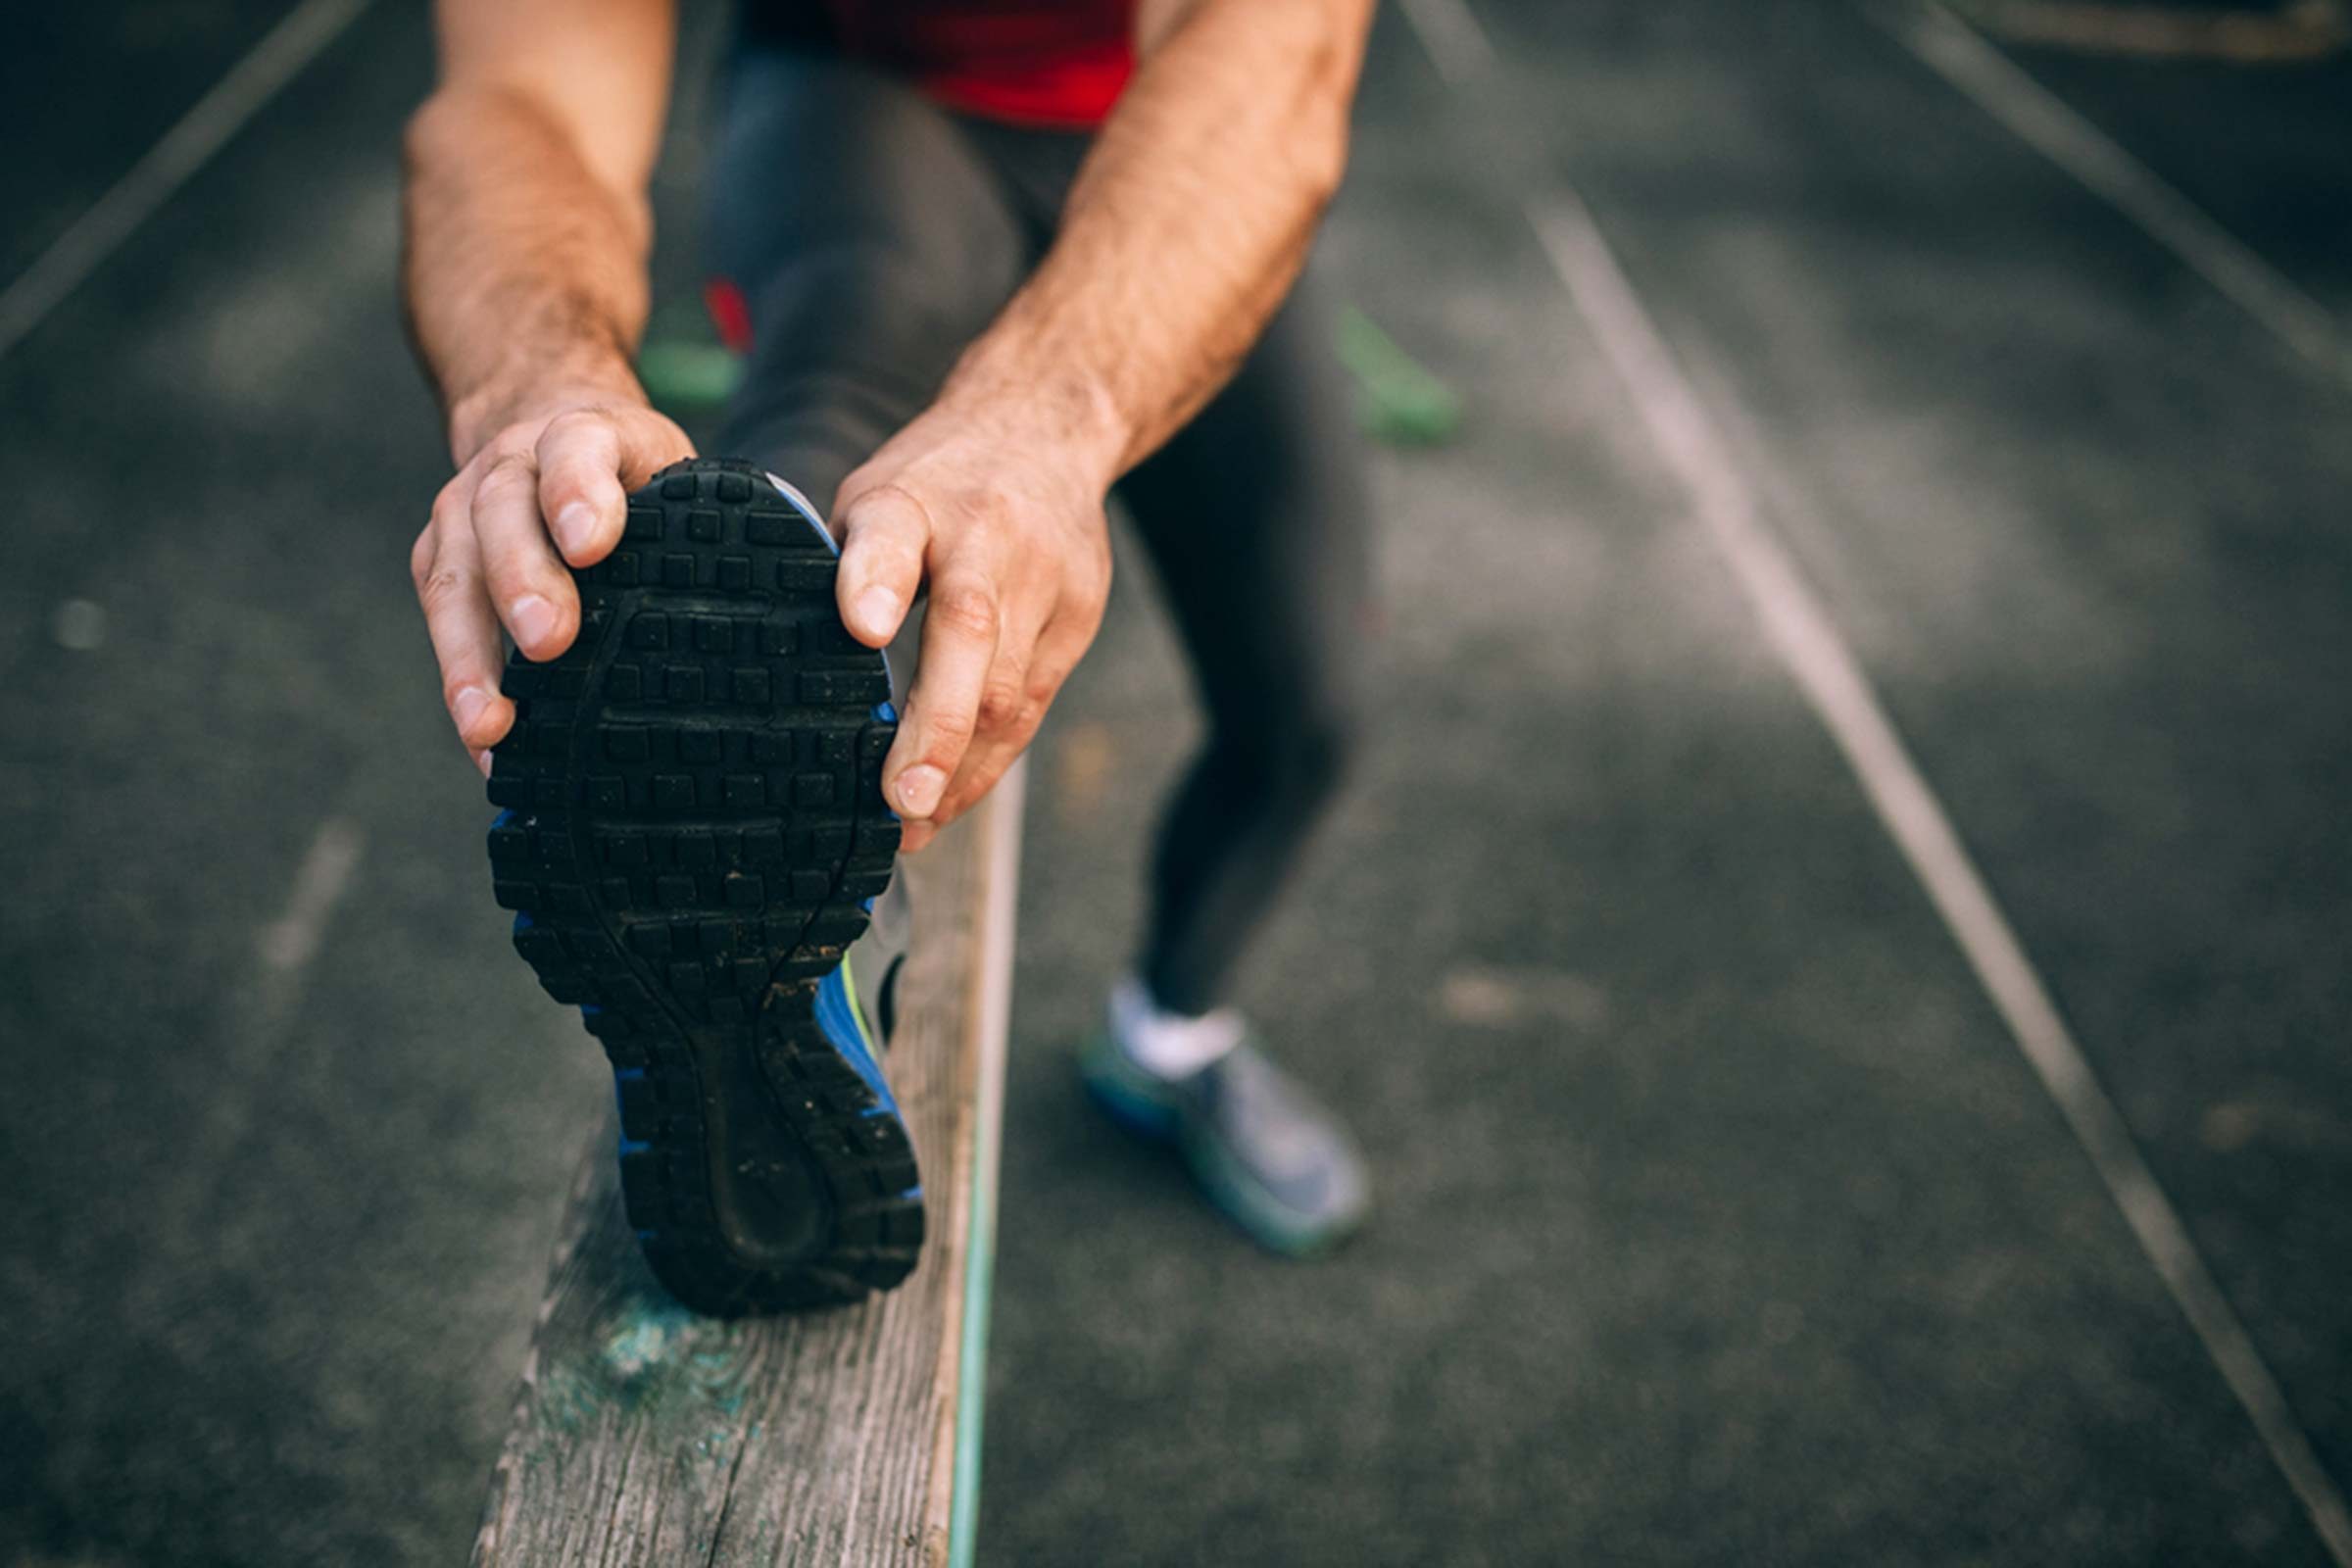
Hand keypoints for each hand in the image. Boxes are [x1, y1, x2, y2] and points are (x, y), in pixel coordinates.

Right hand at [412, 395, 692, 770]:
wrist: (545, 425)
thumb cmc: (628, 471)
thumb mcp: (669, 467)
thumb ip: (698, 517)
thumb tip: (751, 611)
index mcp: (581, 434)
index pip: (577, 447)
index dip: (579, 493)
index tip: (592, 545)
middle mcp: (510, 466)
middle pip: (503, 514)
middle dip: (523, 579)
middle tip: (549, 640)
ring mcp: (462, 513)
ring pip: (453, 576)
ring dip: (469, 655)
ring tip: (491, 722)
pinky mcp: (436, 560)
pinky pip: (441, 622)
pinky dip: (462, 684)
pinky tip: (487, 740)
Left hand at [832, 396, 1116, 851]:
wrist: (1048, 429)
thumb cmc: (937, 481)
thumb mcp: (875, 493)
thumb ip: (844, 569)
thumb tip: (792, 669)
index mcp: (917, 498)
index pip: (894, 534)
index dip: (876, 581)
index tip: (863, 629)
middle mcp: (991, 537)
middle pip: (971, 635)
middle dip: (935, 728)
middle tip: (899, 802)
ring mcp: (1049, 579)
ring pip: (1011, 689)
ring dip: (963, 769)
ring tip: (912, 828)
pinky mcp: (1080, 617)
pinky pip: (1034, 705)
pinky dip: (990, 761)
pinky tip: (951, 801)